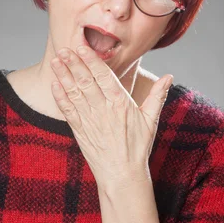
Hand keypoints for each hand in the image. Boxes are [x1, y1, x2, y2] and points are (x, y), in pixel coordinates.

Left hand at [50, 45, 172, 186]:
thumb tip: (169, 76)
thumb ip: (157, 96)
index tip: (82, 47)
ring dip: (64, 76)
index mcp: (121, 104)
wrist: (122, 175)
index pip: (104, 76)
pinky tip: (54, 84)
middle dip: (74, 63)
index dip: (91, 60)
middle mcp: (103, 110)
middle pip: (86, 81)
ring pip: (74, 93)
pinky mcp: (80, 131)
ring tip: (56, 61)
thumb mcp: (151, 120)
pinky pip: (68, 110)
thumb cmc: (137, 147)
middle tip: (65, 48)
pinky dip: (60, 96)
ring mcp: (90, 120)